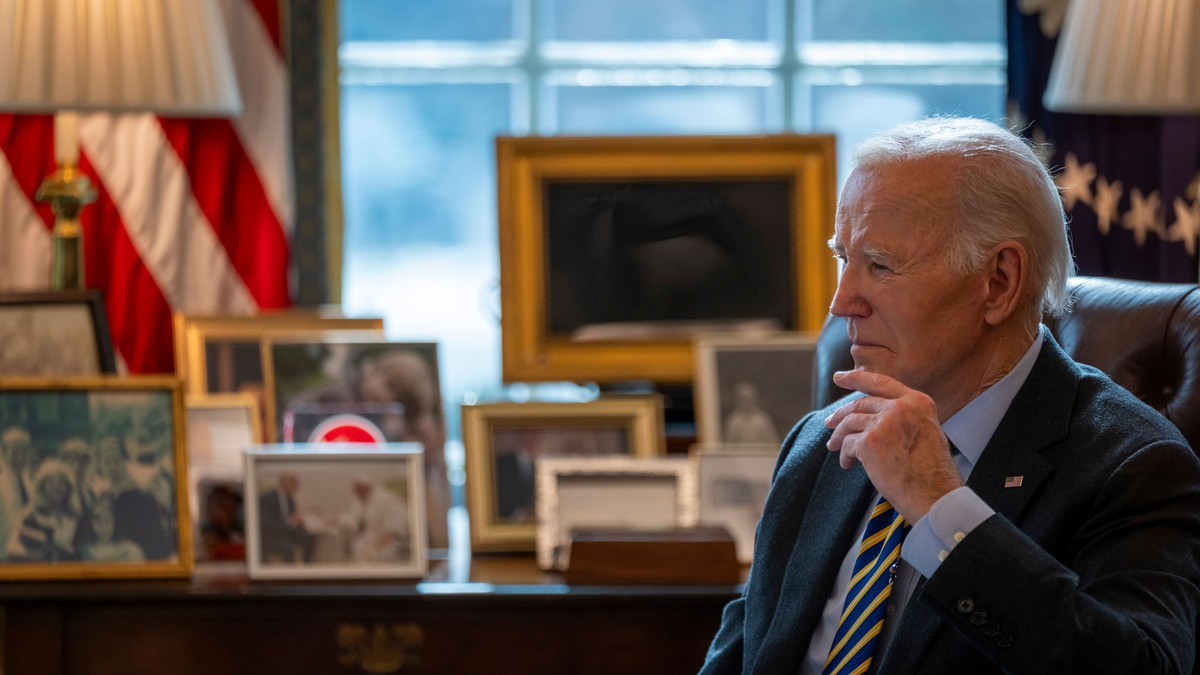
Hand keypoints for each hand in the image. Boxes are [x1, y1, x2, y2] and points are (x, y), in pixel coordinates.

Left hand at [824, 370, 963, 522]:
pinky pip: (847, 444)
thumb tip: (875, 416)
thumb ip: (905, 417)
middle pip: (860, 404)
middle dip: (841, 414)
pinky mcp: (869, 442)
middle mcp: (900, 407)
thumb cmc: (932, 471)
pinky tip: (848, 464)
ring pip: (850, 423)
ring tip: (834, 447)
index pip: (881, 382)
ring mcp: (883, 423)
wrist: (935, 495)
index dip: (856, 378)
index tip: (839, 378)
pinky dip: (844, 455)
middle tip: (830, 423)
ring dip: (839, 437)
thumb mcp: (927, 431)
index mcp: (917, 402)